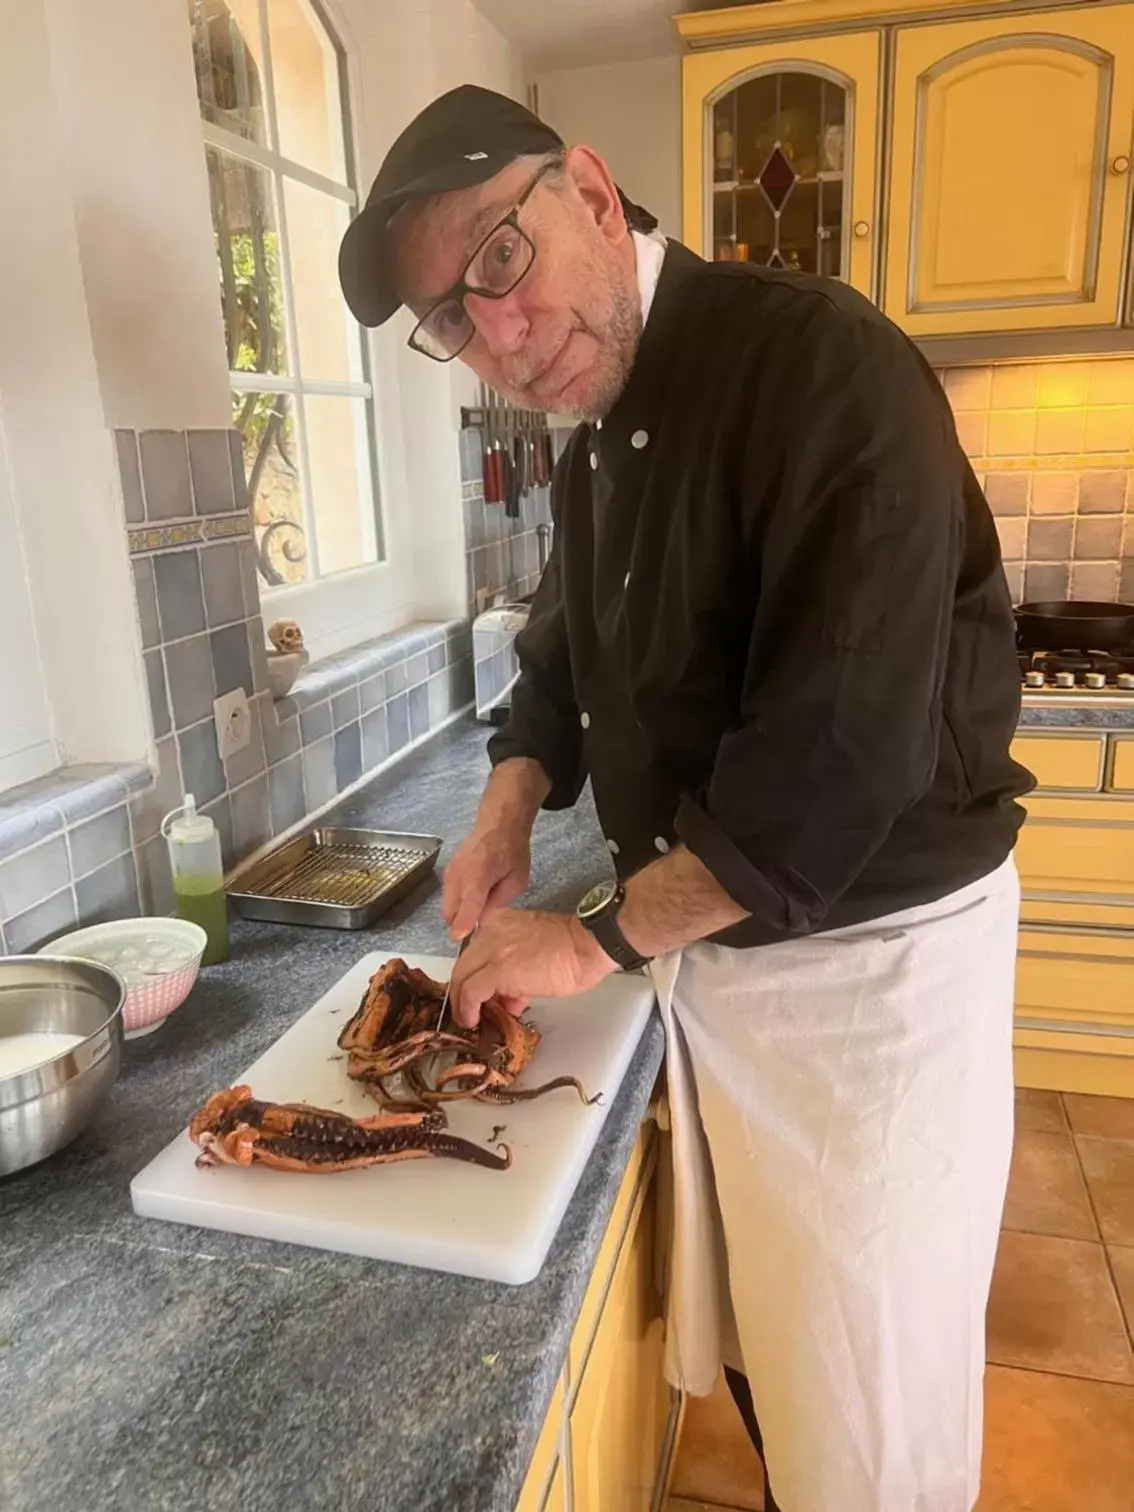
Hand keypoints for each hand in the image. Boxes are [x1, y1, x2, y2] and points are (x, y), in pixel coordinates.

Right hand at [442, 820, 530, 940]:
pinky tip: (473, 899)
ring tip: (478, 911)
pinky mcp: (447, 873)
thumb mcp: (516, 881)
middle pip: (451, 911)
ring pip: (447, 906)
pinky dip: (457, 904)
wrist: (497, 825)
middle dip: (461, 924)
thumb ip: (499, 903)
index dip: (463, 924)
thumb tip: (483, 923)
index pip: (468, 905)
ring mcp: (449, 873)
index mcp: (479, 875)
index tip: (459, 939)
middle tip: (479, 927)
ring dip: (459, 915)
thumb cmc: (512, 851)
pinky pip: (448, 897)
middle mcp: (458, 874)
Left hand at [450, 909, 615, 1027]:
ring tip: (473, 1018)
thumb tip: (508, 995)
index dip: (474, 977)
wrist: (588, 946)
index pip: (475, 952)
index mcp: (500, 922)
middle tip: (471, 1011)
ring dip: (464, 1002)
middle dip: (464, 991)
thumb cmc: (572, 949)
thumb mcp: (534, 948)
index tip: (480, 995)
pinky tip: (472, 1020)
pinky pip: (471, 991)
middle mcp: (490, 931)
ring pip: (462, 977)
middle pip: (464, 965)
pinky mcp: (496, 970)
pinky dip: (467, 1008)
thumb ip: (514, 965)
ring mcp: (492, 950)